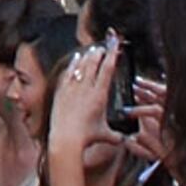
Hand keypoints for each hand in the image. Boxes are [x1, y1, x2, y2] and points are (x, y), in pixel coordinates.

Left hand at [48, 46, 116, 161]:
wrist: (66, 138)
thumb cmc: (87, 136)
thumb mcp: (104, 135)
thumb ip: (115, 136)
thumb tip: (123, 139)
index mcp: (99, 95)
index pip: (107, 69)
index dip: (112, 55)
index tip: (115, 45)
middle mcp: (86, 88)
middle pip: (93, 63)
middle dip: (99, 53)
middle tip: (103, 48)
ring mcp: (73, 88)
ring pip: (81, 65)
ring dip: (87, 56)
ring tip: (92, 50)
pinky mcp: (62, 91)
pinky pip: (68, 72)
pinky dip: (73, 64)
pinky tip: (75, 59)